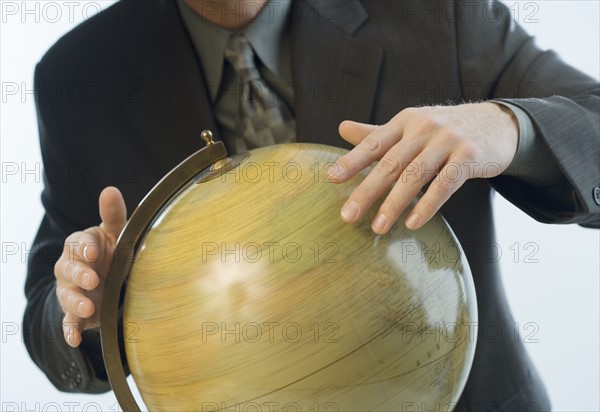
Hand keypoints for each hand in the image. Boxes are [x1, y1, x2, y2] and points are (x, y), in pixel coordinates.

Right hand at [54, 187, 126, 346]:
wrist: (107, 279)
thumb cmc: (111, 250)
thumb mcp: (115, 232)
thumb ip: (112, 214)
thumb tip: (110, 190)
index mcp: (80, 245)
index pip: (78, 243)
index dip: (85, 247)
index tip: (95, 250)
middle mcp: (70, 267)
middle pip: (69, 270)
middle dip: (80, 275)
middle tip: (93, 279)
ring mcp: (71, 290)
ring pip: (67, 296)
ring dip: (76, 302)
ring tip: (87, 308)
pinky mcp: (75, 312)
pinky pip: (69, 322)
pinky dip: (70, 330)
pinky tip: (75, 339)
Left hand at [327, 102, 518, 233]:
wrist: (497, 123)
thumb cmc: (444, 130)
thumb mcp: (410, 126)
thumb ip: (376, 133)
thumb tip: (341, 127)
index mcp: (404, 122)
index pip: (373, 143)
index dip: (352, 161)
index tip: (331, 178)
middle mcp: (423, 128)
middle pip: (390, 164)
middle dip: (367, 192)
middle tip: (348, 217)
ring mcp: (447, 141)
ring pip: (415, 176)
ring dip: (394, 205)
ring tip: (378, 228)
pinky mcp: (469, 157)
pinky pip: (445, 184)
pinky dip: (428, 205)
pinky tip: (413, 223)